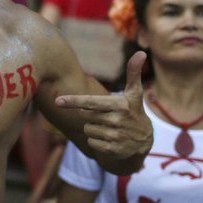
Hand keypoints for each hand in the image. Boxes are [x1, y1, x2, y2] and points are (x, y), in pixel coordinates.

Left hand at [55, 52, 152, 173]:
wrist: (144, 142)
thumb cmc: (134, 112)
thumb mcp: (134, 93)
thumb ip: (133, 73)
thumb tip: (141, 53)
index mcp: (120, 105)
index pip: (91, 102)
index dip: (73, 101)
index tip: (58, 101)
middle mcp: (117, 120)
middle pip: (86, 116)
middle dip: (92, 116)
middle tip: (107, 117)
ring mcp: (115, 136)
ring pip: (87, 130)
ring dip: (94, 129)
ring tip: (109, 128)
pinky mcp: (113, 150)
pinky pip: (91, 143)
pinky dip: (96, 141)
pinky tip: (109, 140)